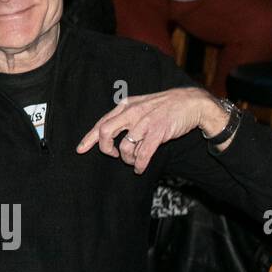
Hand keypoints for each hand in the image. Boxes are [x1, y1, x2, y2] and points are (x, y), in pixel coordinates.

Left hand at [76, 87, 226, 172]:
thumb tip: (108, 132)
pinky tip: (140, 168)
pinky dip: (139, 164)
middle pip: (105, 132)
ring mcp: (145, 122)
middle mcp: (132, 112)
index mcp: (125, 106)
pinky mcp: (158, 132)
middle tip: (113, 155)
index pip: (101, 123)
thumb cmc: (164, 107)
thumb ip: (125, 116)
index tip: (80, 150)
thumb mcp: (140, 105)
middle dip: (105, 148)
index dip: (89, 138)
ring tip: (133, 161)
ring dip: (128, 158)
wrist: (191, 103)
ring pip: (125, 146)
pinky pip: (143, 154)